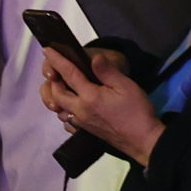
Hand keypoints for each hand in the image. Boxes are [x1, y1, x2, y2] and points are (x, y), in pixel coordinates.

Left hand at [39, 45, 164, 166]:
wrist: (143, 140)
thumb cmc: (136, 111)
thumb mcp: (126, 86)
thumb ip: (107, 71)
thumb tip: (93, 58)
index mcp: (89, 96)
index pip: (68, 74)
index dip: (57, 60)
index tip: (47, 50)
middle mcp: (80, 110)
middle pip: (57, 93)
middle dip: (54, 79)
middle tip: (56, 68)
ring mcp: (81, 123)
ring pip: (60, 108)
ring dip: (57, 96)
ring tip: (63, 86)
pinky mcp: (86, 131)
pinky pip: (67, 121)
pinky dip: (65, 111)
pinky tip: (72, 108)